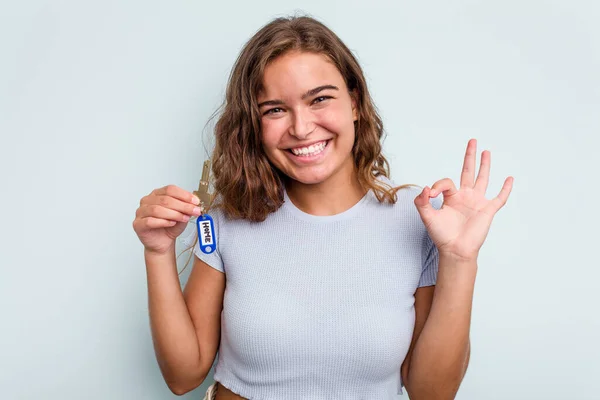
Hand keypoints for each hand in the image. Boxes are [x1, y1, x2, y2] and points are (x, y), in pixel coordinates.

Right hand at [133, 185, 203, 254]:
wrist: (163, 242)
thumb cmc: (170, 227)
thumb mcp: (182, 214)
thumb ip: (186, 208)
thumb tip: (195, 203)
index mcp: (157, 194)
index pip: (170, 189)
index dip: (184, 195)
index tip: (196, 201)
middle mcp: (147, 201)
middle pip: (165, 199)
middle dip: (183, 205)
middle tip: (194, 211)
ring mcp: (141, 212)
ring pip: (157, 209)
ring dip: (174, 214)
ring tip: (184, 218)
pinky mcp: (138, 224)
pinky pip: (150, 221)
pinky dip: (163, 222)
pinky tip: (171, 223)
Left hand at [414, 139, 513, 261]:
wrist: (455, 250)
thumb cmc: (441, 235)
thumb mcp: (427, 217)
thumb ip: (422, 202)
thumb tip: (425, 188)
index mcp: (451, 197)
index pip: (446, 182)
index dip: (437, 185)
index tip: (431, 194)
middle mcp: (465, 197)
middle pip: (468, 171)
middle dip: (470, 156)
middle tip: (472, 141)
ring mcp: (477, 202)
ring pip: (483, 179)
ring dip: (485, 165)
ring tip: (486, 151)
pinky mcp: (488, 210)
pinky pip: (499, 198)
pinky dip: (505, 189)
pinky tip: (509, 179)